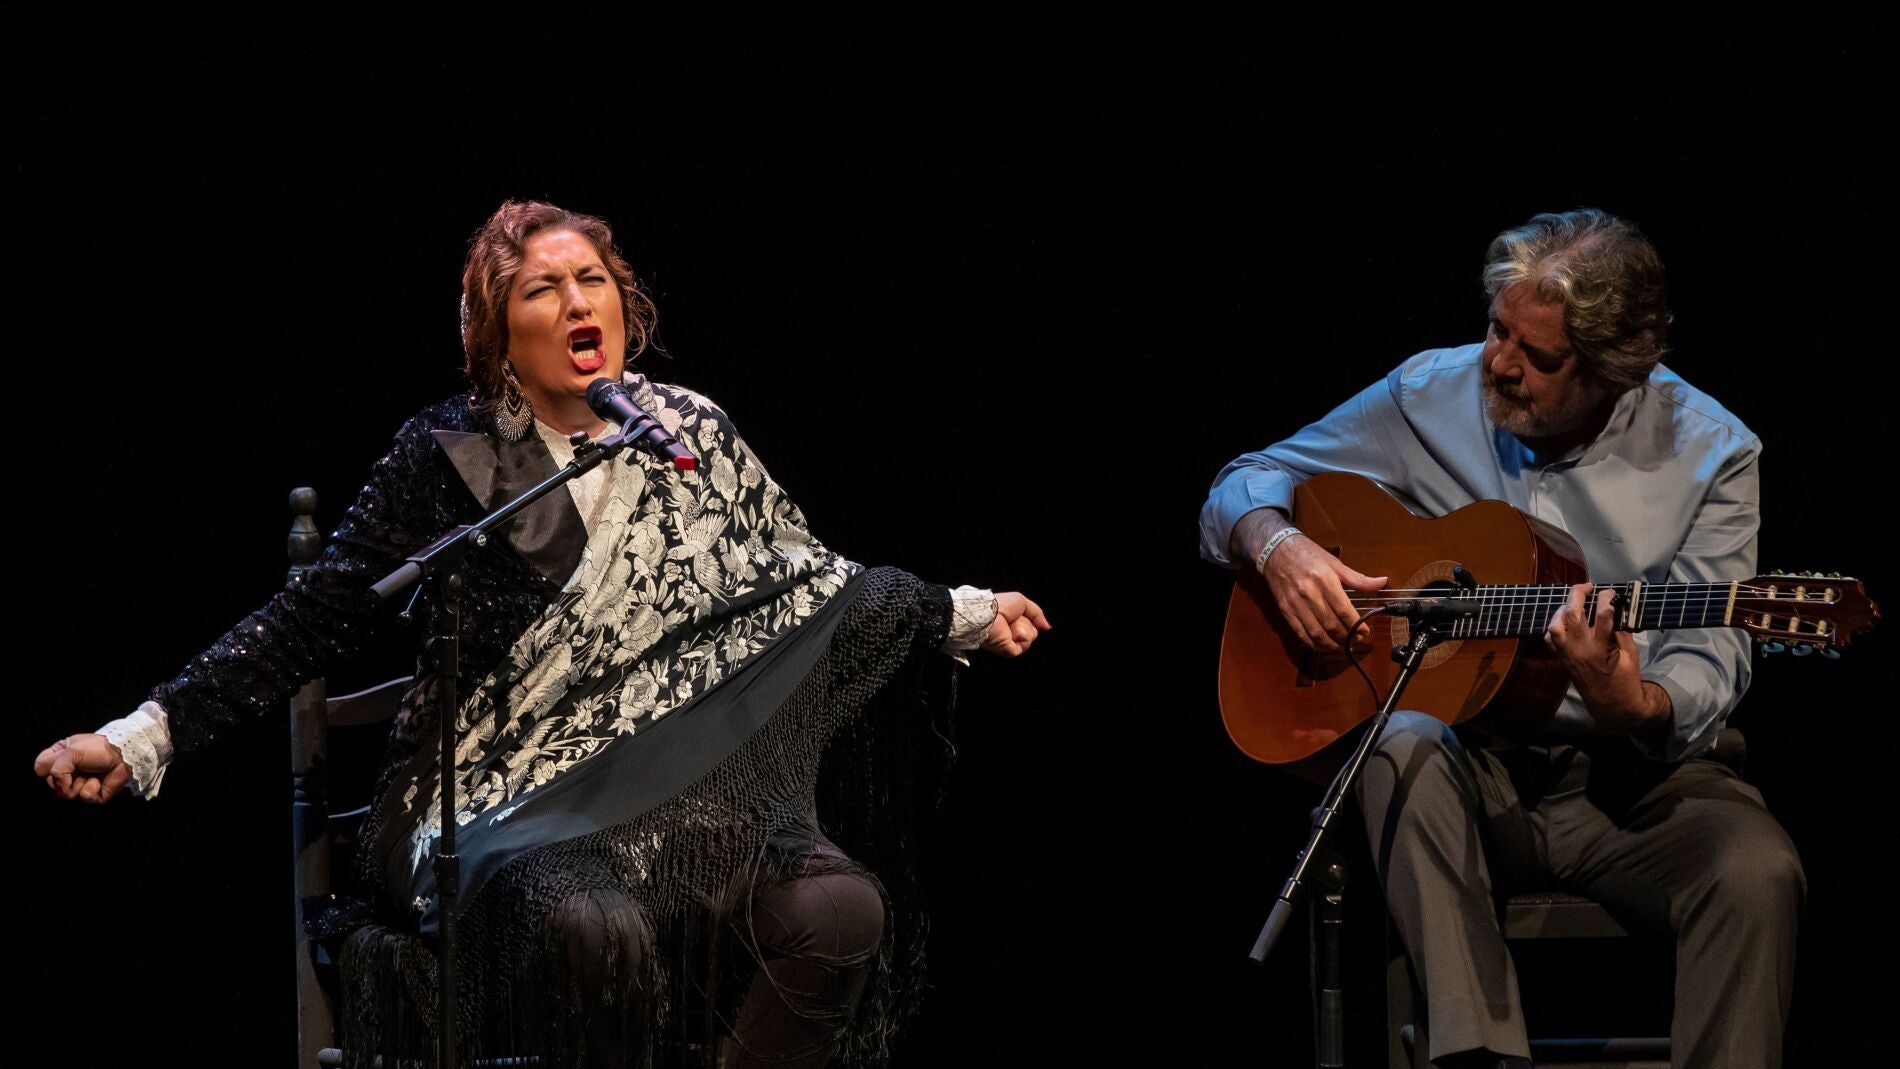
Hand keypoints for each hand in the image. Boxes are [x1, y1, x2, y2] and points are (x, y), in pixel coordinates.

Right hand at [34, 733, 131, 803]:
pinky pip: (84, 796)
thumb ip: (56, 768)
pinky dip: (93, 787)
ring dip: (81, 781)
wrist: (123, 754)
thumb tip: (60, 789)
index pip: (40, 768)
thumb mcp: (71, 750)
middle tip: (80, 767)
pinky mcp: (92, 794)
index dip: (48, 767)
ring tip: (92, 772)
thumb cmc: (97, 748)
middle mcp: (67, 772)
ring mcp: (79, 784)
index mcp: (59, 758)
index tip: (61, 759)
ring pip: (68, 793)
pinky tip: (100, 779)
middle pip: (52, 784)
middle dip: (66, 776)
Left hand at [980, 592, 1050, 656]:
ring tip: (1010, 625)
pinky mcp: (1009, 650)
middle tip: (1013, 619)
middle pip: (1032, 630)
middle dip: (1026, 623)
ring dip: (1023, 629)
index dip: (1029, 619)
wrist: (989, 614)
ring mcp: (1011, 642)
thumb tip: (1047, 627)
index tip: (1021, 614)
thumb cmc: (1001, 605)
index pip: (1030, 623)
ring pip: (1030, 637)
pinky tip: (1012, 633)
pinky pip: (1025, 645)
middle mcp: (1011, 633)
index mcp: (1012, 622)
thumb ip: (1037, 614)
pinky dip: (1022, 637)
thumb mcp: (1022, 602)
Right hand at [1262, 535, 1387, 652]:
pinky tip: (1323, 646)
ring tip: (1342, 646)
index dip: (1356, 625)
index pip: (1343, 610)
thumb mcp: (1335, 563)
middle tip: (1356, 640)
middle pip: (1331, 624)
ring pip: (1316, 633)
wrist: (1276, 550)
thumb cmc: (1308, 555)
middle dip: (1346, 637)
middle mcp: (1310, 594)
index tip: (1365, 632)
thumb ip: (1358, 578)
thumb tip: (1382, 582)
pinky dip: (1313, 644)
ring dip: (1331, 644)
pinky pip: (1300, 633)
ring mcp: (1296, 603)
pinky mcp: (1285, 610)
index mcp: (1325, 580)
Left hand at [1543, 584, 1670, 737]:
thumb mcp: (1630, 653)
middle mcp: (1580, 649)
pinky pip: (1550, 638)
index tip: (1611, 592)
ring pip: (1555, 624)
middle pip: (1572, 613)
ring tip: (1574, 603)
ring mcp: (1568, 653)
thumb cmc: (1625, 678)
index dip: (1606, 598)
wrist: (1612, 704)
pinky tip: (1566, 620)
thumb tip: (1614, 609)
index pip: (1602, 614)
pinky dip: (1556, 625)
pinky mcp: (1562, 658)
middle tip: (1588, 587)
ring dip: (1563, 609)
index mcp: (1601, 648)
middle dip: (1578, 594)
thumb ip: (1620, 630)